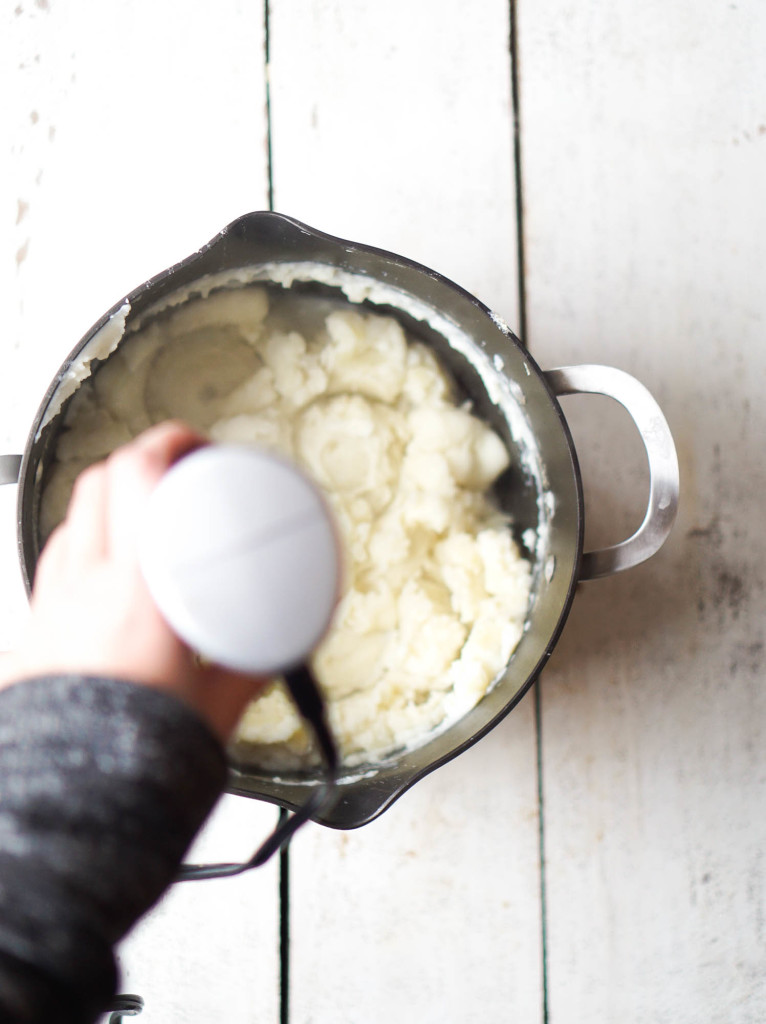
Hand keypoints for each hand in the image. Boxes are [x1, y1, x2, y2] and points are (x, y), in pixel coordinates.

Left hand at [0, 422, 266, 740]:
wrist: (66, 804)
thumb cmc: (129, 761)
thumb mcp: (216, 708)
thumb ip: (253, 668)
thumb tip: (282, 646)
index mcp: (138, 594)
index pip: (139, 478)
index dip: (169, 443)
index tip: (198, 446)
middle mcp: (86, 588)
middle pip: (101, 482)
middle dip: (143, 461)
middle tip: (180, 473)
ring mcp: (54, 605)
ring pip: (75, 518)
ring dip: (113, 502)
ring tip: (149, 517)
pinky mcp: (37, 629)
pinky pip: (59, 560)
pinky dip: (89, 545)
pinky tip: (112, 568)